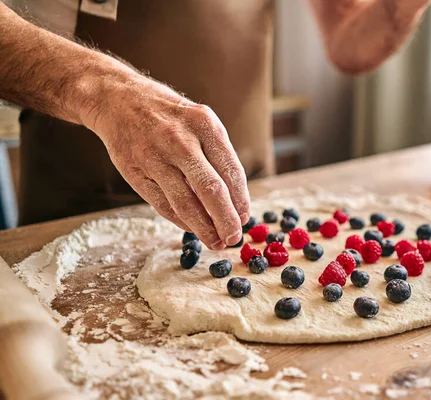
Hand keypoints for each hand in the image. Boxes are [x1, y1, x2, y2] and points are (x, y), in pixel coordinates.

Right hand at [86, 75, 249, 248]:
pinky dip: (180, 220)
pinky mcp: (134, 171)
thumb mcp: (200, 122)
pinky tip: (191, 227)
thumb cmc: (170, 116)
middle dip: (226, 220)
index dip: (240, 201)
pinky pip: (162, 204)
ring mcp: (155, 156)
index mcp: (205, 124)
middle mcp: (181, 140)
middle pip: (211, 190)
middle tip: (233, 238)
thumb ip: (217, 157)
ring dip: (203, 228)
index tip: (244, 218)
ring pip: (185, 203)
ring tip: (214, 241)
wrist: (118, 100)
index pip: (231, 171)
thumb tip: (234, 203)